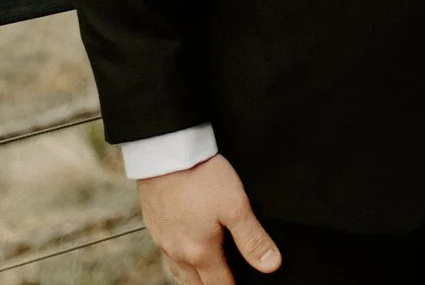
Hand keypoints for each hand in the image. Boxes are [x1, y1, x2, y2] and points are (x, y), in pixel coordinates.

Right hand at [137, 154, 281, 284]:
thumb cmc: (202, 177)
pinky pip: (166, 253)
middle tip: (226, 282)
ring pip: (179, 271)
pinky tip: (184, 249)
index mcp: (200, 252)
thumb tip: (271, 265)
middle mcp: (178, 252)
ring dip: (194, 278)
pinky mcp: (153, 225)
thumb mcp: (236, 206)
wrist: (166, 153)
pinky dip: (179, 260)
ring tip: (206, 276)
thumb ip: (253, 239)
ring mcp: (162, 240)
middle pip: (196, 284)